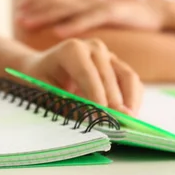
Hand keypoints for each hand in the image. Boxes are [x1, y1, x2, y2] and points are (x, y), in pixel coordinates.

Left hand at [16, 0, 166, 36]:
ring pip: (67, 10)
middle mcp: (90, 4)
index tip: (20, 10)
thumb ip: (91, 33)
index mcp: (87, 7)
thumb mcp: (106, 26)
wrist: (158, 14)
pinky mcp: (113, 12)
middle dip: (36, 10)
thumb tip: (75, 47)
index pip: (58, 4)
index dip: (39, 5)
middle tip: (17, 16)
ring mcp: (100, 7)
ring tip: (27, 21)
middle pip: (57, 5)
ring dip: (45, 16)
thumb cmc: (130, 23)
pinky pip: (89, 19)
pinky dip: (72, 25)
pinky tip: (57, 31)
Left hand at [18, 38, 143, 115]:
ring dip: (130, 102)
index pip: (88, 74)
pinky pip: (132, 82)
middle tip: (116, 127)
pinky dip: (134, 99)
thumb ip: (66, 105)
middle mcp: (94, 47)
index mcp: (72, 49)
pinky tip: (128, 116)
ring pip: (128, 77)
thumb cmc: (40, 80)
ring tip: (128, 123)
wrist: (42, 68)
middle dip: (113, 104)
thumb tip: (91, 120)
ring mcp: (108, 55)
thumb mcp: (45, 93)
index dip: (96, 98)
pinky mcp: (117, 65)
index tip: (102, 119)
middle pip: (109, 77)